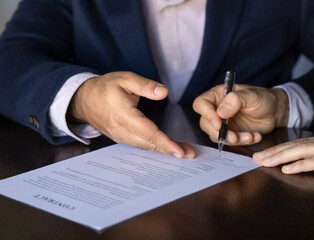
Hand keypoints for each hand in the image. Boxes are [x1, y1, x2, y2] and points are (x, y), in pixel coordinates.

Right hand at [68, 71, 194, 157]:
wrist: (84, 100)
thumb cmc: (105, 88)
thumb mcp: (125, 79)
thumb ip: (145, 85)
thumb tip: (164, 92)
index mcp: (123, 116)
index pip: (148, 132)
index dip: (165, 143)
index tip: (179, 151)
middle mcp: (122, 131)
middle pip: (149, 143)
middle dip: (170, 150)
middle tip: (190, 154)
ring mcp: (121, 137)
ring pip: (146, 147)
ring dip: (165, 150)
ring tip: (184, 152)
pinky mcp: (123, 139)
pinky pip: (141, 145)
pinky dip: (156, 148)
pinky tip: (168, 148)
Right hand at [193, 84, 288, 145]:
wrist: (276, 111)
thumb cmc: (263, 98)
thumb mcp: (251, 96)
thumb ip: (235, 100)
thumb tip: (220, 112)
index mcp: (218, 95)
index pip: (201, 104)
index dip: (206, 114)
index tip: (219, 123)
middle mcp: (217, 109)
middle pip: (205, 123)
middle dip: (220, 133)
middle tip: (234, 137)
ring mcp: (223, 123)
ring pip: (216, 135)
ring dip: (233, 139)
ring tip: (250, 136)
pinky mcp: (231, 133)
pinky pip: (229, 142)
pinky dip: (242, 142)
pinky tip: (255, 136)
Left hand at [253, 124, 313, 173]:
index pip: (298, 143)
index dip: (280, 148)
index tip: (265, 152)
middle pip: (293, 147)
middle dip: (273, 152)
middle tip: (254, 157)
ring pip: (300, 152)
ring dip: (280, 157)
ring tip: (263, 162)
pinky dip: (300, 165)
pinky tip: (287, 169)